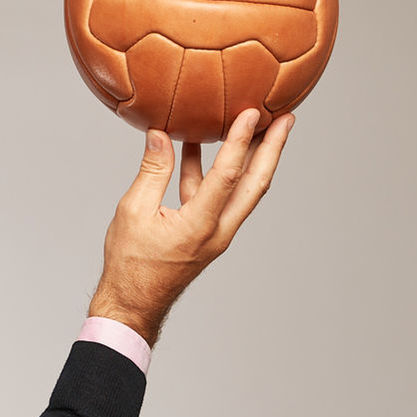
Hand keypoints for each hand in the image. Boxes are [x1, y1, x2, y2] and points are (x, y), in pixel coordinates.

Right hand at [87, 108, 295, 346]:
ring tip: (259, 126)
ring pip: (242, 190)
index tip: (253, 112)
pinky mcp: (208, 233)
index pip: (229, 175)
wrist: (133, 303)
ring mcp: (216, 233)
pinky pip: (219, 196)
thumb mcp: (133, 211)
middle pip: (256, 183)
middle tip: (287, 118)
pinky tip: (200, 147)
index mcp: (200, 225)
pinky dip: (215, 171)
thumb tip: (160, 134)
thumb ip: (152, 171)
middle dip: (273, 148)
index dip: (241, 140)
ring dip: (251, 157)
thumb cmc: (130, 264)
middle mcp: (218, 230)